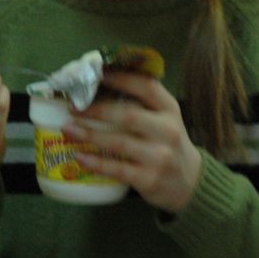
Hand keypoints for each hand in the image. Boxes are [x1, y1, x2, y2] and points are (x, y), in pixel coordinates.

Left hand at [63, 70, 201, 213]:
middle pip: (128, 115)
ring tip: (68, 129)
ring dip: (90, 134)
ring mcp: (159, 157)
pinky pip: (117, 169)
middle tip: (73, 107)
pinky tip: (79, 156)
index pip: (147, 87)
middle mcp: (168, 131)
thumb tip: (100, 86)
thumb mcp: (166, 120)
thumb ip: (143, 105)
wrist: (190, 183)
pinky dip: (95, 162)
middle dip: (97, 109)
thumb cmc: (169, 145)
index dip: (121, 79)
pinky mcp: (149, 179)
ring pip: (119, 142)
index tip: (97, 75)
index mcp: (170, 110)